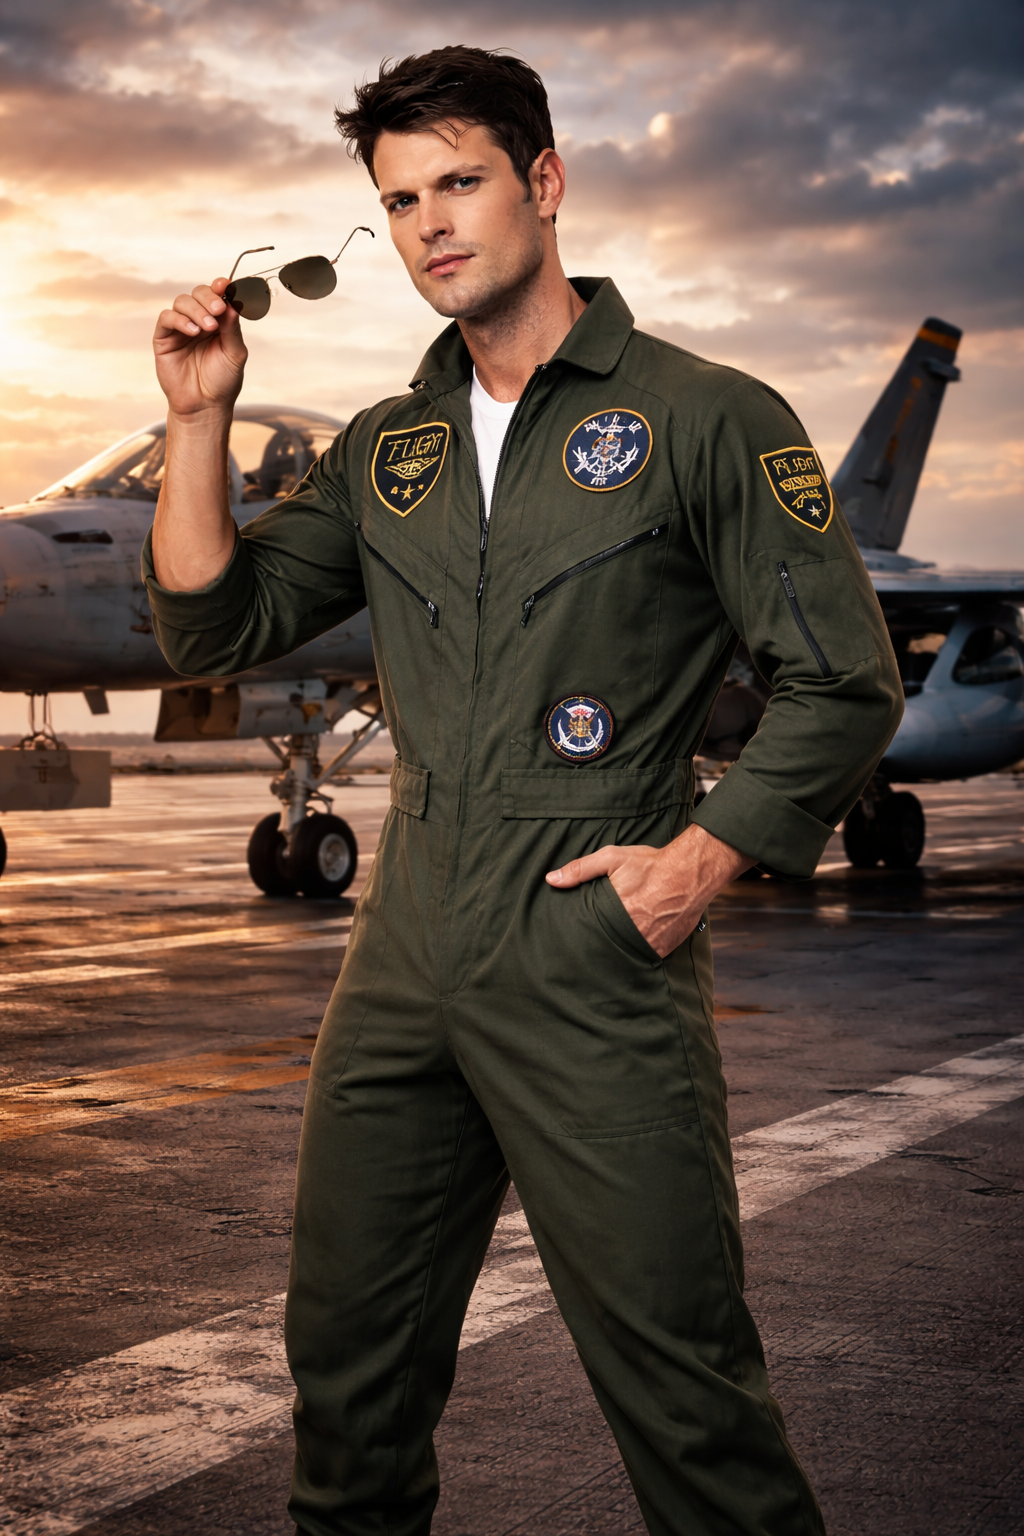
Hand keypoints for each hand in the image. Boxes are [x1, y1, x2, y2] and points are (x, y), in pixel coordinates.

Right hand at [153, 277, 246, 420]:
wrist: (205, 406)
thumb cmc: (222, 382)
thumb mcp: (235, 354)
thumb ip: (233, 329)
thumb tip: (232, 304)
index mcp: (218, 322)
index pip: (217, 296)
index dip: (220, 287)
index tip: (226, 286)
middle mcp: (198, 321)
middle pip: (198, 293)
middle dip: (208, 297)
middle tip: (218, 310)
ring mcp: (180, 328)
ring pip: (182, 302)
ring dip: (196, 310)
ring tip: (208, 327)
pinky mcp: (164, 338)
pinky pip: (167, 318)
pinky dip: (180, 320)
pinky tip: (193, 331)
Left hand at [546, 823, 754, 956]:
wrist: (691, 871)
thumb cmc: (651, 864)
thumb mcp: (612, 858)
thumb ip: (580, 869)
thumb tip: (551, 879)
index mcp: (617, 914)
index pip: (592, 934)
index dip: (585, 936)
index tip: (577, 938)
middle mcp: (634, 932)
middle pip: (609, 946)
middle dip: (603, 944)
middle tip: (597, 942)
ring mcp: (651, 943)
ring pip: (628, 953)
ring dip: (622, 948)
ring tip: (617, 943)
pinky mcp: (666, 947)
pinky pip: (648, 955)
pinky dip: (642, 950)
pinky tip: (639, 941)